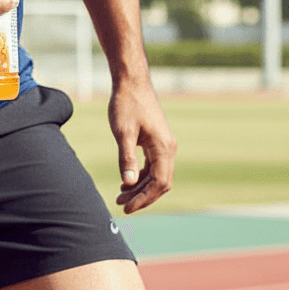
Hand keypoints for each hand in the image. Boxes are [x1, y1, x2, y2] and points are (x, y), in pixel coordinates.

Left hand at [108, 77, 176, 213]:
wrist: (132, 82)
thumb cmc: (126, 104)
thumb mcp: (123, 131)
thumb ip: (126, 157)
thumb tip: (128, 182)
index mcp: (164, 148)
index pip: (159, 183)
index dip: (143, 198)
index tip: (127, 207)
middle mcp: (168, 148)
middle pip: (160, 183)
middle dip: (142, 196)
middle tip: (121, 204)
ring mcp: (164, 145)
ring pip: (156, 175)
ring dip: (140, 187)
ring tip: (120, 195)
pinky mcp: (157, 141)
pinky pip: (153, 166)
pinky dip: (141, 176)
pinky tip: (126, 181)